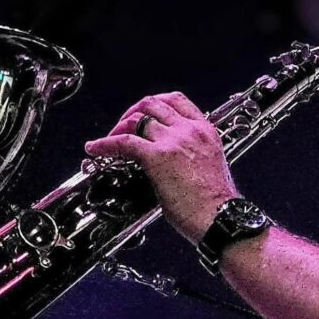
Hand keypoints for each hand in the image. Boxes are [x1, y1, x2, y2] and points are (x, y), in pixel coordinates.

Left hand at [83, 92, 238, 242]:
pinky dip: (105, 144)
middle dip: (133, 112)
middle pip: (152, 104)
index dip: (154, 103)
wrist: (221, 217)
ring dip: (118, 127)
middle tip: (123, 127)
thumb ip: (193, 155)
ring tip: (109, 139)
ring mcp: (172, 141)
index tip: (143, 113)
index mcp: (205, 131)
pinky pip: (123, 143)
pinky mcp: (157, 157)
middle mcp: (189, 130)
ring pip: (136, 119)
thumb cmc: (218, 204)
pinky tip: (96, 149)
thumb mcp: (211, 166)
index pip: (176, 100)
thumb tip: (175, 161)